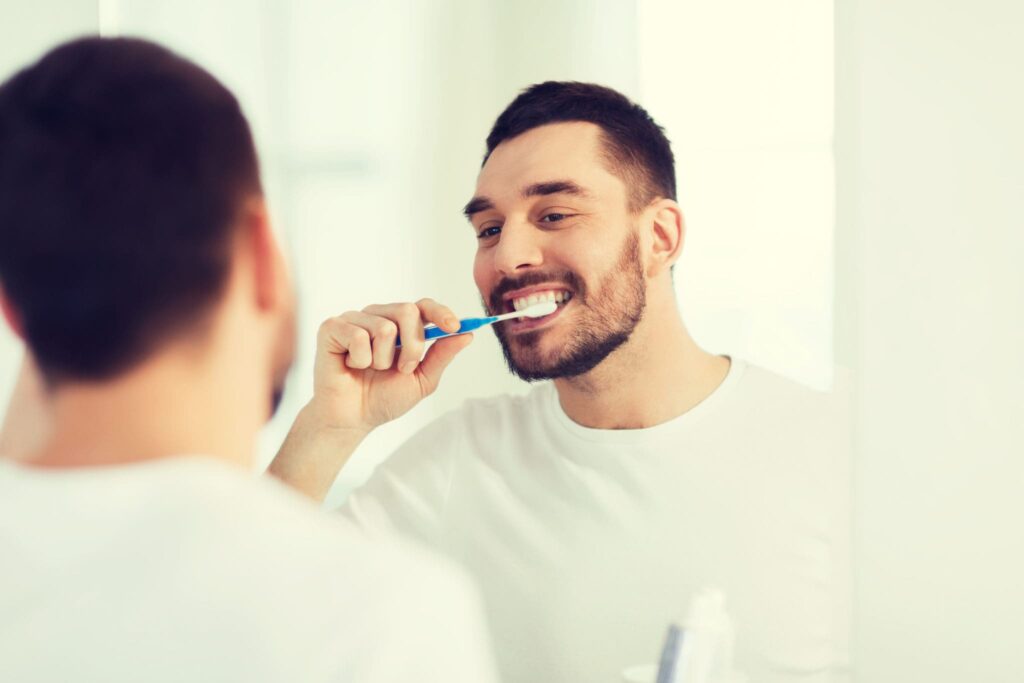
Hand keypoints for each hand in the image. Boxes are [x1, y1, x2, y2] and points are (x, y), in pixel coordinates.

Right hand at [304, 298, 472, 433]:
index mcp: (401, 326)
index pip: (424, 306)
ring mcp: (355, 319)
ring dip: (383, 359)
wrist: (352, 419)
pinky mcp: (332, 327)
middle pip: (408, 311)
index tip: (454, 327)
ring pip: (384, 327)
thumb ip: (442, 356)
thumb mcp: (422, 380)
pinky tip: (352, 366)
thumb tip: (468, 335)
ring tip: (371, 370)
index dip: (441, 313)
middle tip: (403, 368)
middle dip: (412, 347)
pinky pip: (357, 335)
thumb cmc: (383, 398)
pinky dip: (360, 359)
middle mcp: (378, 316)